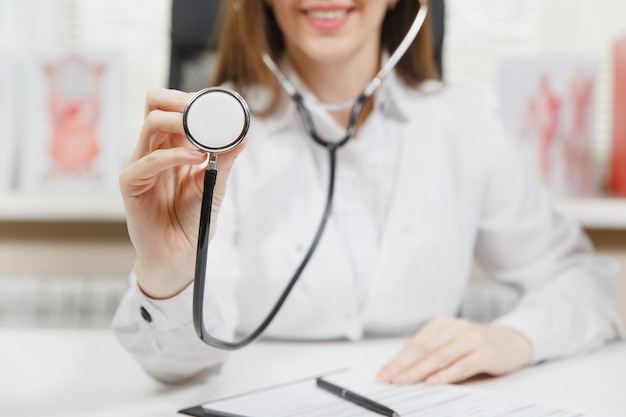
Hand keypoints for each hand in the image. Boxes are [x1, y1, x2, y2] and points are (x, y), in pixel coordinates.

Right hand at [119, 88, 246, 298]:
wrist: (180, 255)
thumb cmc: (193, 220)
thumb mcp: (214, 185)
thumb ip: (223, 160)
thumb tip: (243, 136)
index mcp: (172, 146)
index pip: (172, 107)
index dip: (190, 98)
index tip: (215, 102)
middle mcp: (154, 150)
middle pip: (154, 104)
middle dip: (178, 99)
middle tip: (202, 109)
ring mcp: (141, 164)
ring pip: (151, 124)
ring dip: (179, 121)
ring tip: (202, 134)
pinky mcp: (131, 184)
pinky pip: (148, 160)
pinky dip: (175, 155)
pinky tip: (196, 158)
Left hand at [377, 316, 532, 384]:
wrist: (511, 341)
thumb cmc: (475, 345)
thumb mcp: (451, 344)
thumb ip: (431, 354)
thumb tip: (402, 372)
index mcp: (442, 323)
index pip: (415, 344)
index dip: (397, 360)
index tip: (383, 374)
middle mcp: (456, 327)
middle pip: (424, 349)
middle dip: (404, 366)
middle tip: (389, 379)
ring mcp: (472, 338)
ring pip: (441, 356)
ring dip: (420, 370)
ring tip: (405, 381)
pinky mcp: (487, 352)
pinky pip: (463, 365)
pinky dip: (447, 374)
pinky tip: (434, 382)